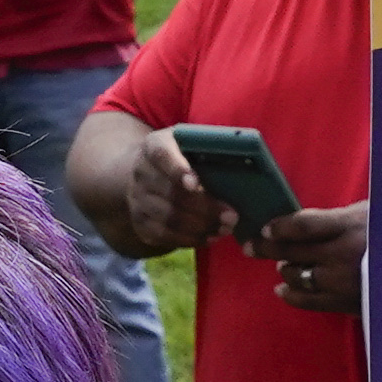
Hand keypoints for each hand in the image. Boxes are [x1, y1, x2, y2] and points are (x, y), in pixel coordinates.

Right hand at [103, 135, 226, 257]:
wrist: (142, 172)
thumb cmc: (178, 155)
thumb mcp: (189, 142)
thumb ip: (209, 147)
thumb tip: (244, 152)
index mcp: (154, 146)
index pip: (161, 155)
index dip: (177, 170)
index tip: (195, 183)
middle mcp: (141, 172)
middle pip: (171, 193)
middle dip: (205, 208)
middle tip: (231, 216)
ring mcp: (137, 200)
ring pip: (169, 218)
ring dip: (201, 227)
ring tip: (225, 229)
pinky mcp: (140, 223)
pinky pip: (164, 236)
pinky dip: (190, 239)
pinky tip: (209, 237)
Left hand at [258, 201, 368, 313]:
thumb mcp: (370, 214)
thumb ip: (335, 218)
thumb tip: (299, 223)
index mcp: (351, 225)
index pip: (305, 226)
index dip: (280, 228)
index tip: (265, 229)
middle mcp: (344, 254)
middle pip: (295, 252)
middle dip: (267, 248)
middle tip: (250, 247)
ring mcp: (344, 282)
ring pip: (298, 277)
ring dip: (285, 270)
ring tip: (283, 265)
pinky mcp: (347, 304)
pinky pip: (309, 302)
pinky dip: (291, 295)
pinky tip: (282, 289)